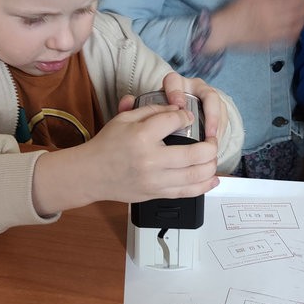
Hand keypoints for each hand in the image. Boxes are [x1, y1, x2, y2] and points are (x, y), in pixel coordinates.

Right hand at [31, 101, 218, 214]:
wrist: (91, 174)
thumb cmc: (107, 145)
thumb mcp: (124, 118)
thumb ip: (151, 109)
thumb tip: (177, 110)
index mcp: (142, 136)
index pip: (175, 121)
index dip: (186, 116)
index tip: (187, 117)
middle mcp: (150, 160)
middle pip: (196, 153)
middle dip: (211, 145)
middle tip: (212, 141)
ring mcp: (155, 180)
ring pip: (196, 175)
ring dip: (211, 165)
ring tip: (212, 157)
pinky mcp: (156, 194)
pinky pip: (187, 192)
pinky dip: (204, 186)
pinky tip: (212, 178)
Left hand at [143, 71, 225, 147]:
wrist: (180, 118)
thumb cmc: (160, 116)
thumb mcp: (149, 111)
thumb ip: (135, 107)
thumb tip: (127, 101)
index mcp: (174, 85)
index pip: (174, 81)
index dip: (176, 91)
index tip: (177, 105)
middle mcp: (193, 88)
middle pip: (207, 93)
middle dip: (209, 112)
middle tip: (205, 130)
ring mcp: (207, 98)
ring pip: (217, 106)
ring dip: (217, 123)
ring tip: (212, 140)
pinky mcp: (218, 109)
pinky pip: (223, 117)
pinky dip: (221, 130)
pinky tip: (215, 142)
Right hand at [207, 0, 303, 50]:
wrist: (225, 30)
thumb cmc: (235, 10)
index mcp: (268, 3)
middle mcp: (273, 16)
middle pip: (297, 8)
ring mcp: (274, 30)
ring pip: (296, 23)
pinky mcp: (271, 41)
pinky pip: (288, 37)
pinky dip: (297, 31)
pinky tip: (300, 27)